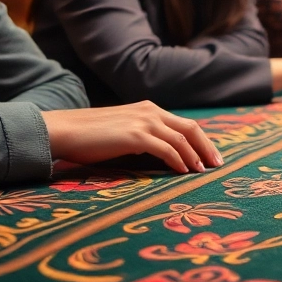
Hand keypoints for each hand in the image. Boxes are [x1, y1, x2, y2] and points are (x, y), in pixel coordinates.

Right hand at [42, 101, 221, 174]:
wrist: (63, 129)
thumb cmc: (90, 136)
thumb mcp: (123, 130)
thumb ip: (143, 136)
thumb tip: (162, 154)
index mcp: (149, 109)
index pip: (186, 124)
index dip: (202, 140)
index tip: (212, 156)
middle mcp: (150, 112)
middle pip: (191, 128)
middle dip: (207, 147)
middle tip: (218, 165)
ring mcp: (143, 122)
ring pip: (182, 139)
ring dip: (195, 156)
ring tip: (202, 172)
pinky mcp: (135, 135)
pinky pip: (166, 148)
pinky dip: (179, 160)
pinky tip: (183, 171)